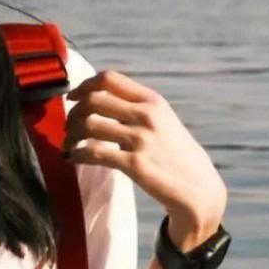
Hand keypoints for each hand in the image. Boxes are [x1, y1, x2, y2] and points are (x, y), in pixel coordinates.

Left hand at [64, 69, 226, 244]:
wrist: (199, 189)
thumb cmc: (175, 155)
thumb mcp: (163, 121)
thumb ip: (136, 109)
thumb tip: (99, 102)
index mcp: (152, 100)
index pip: (108, 79)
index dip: (83, 85)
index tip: (72, 97)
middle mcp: (146, 115)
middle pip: (93, 100)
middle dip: (73, 113)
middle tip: (69, 127)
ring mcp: (141, 139)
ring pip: (89, 124)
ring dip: (71, 134)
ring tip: (69, 144)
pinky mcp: (135, 165)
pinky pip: (94, 153)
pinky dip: (76, 153)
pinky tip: (72, 158)